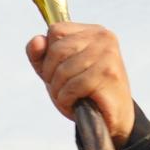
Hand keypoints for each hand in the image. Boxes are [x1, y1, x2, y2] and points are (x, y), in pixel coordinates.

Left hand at [26, 15, 136, 141]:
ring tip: (70, 98)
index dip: (48, 55)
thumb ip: (41, 55)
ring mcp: (108, 54)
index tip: (57, 72)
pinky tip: (76, 104)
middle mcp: (103, 37)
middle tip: (61, 89)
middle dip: (51, 75)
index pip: (55, 30)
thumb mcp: (56, 71)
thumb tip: (37, 40)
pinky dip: (67, 99)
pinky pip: (73, 86)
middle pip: (57, 49)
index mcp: (93, 31)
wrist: (112, 119)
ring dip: (59, 91)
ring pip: (63, 70)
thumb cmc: (83, 93)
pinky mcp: (109, 74)